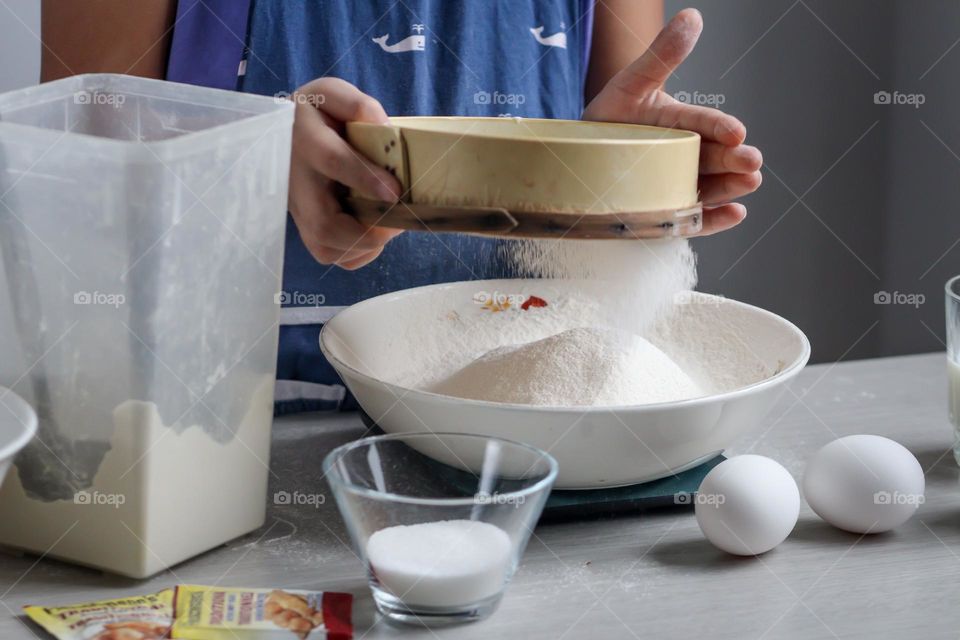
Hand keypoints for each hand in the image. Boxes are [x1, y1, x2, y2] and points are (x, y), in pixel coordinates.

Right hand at [288, 78, 402, 268]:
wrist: (285, 135)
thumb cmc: (317, 114)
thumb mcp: (332, 94)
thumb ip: (356, 105)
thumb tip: (382, 127)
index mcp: (305, 140)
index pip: (332, 161)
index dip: (365, 179)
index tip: (395, 192)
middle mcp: (297, 182)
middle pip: (325, 223)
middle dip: (367, 231)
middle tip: (397, 220)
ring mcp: (298, 211)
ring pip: (327, 248)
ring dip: (365, 244)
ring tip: (387, 224)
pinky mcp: (305, 229)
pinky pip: (330, 255)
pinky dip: (357, 252)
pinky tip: (371, 232)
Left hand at [583, 9, 762, 235]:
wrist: (580, 157)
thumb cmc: (610, 118)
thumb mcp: (632, 84)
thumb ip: (661, 55)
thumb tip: (693, 16)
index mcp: (682, 124)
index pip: (705, 124)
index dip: (721, 127)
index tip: (737, 131)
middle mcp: (687, 155)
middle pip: (715, 158)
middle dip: (735, 160)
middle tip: (752, 161)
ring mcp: (679, 184)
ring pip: (711, 188)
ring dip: (731, 188)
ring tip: (749, 183)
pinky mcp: (670, 211)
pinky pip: (695, 218)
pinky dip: (714, 219)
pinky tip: (735, 214)